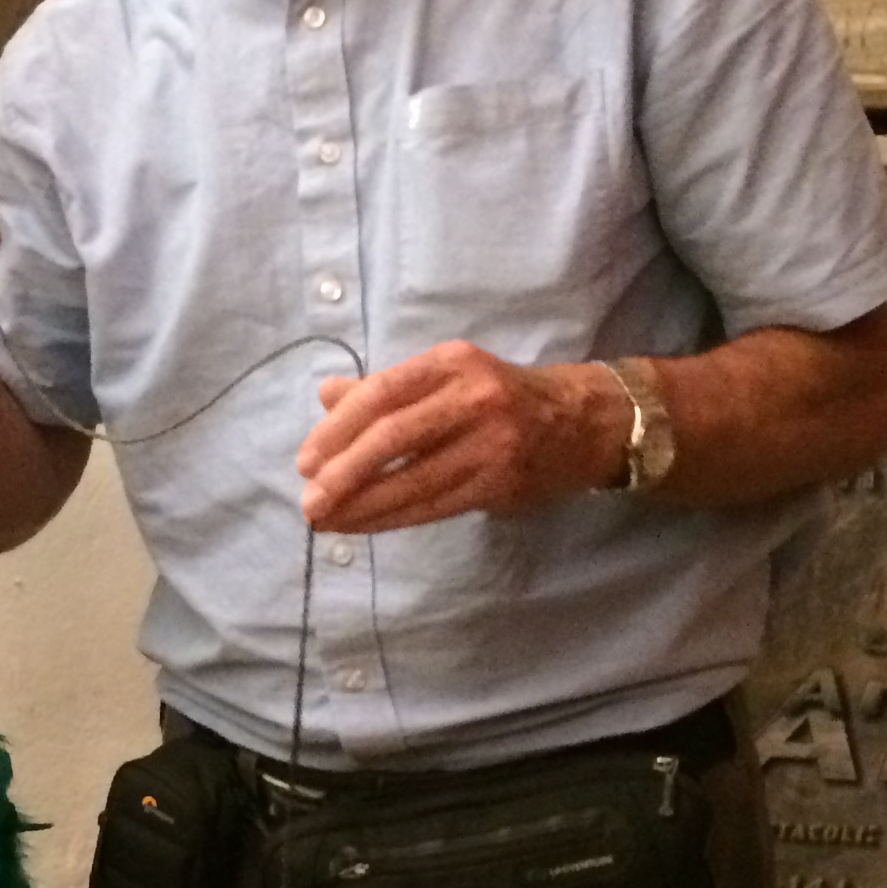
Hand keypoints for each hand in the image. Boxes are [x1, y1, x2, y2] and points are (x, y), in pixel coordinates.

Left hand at [296, 341, 623, 533]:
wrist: (580, 421)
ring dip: (362, 505)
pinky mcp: (500, 482)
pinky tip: (362, 525)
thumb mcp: (446, 376)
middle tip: (309, 501)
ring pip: (413, 480)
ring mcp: (490, 442)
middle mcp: (472, 398)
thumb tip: (326, 396)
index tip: (306, 460)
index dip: (338, 430)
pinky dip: (392, 518)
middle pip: (393, 438)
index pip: (381, 394)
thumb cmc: (498, 396)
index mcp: (450, 363)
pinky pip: (434, 505)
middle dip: (343, 473)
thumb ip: (387, 388)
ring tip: (326, 520)